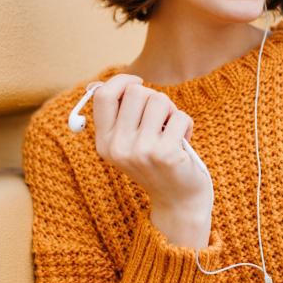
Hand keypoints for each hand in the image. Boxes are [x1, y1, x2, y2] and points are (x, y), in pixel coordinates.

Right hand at [91, 74, 212, 247]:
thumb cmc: (154, 163)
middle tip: (160, 118)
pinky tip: (182, 143)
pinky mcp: (166, 154)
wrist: (177, 201)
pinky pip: (180, 116)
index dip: (121, 81)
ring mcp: (142, 151)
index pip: (103, 95)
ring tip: (171, 131)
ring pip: (159, 100)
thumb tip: (96, 83)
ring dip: (171, 111)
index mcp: (104, 142)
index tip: (137, 82)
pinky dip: (186, 125)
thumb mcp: (126, 143)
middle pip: (136, 92)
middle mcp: (118, 147)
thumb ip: (115, 115)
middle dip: (154, 97)